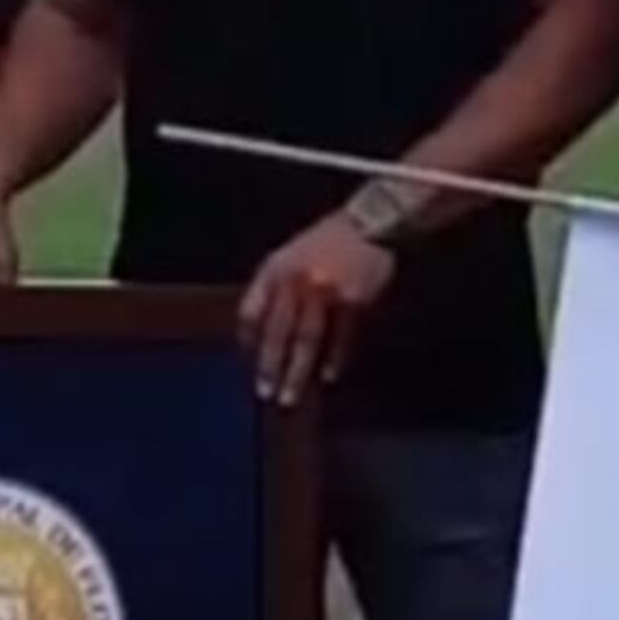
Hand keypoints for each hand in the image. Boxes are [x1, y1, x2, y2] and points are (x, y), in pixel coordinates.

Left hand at [239, 214, 395, 406]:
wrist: (370, 223)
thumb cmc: (330, 238)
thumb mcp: (291, 253)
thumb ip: (276, 286)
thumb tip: (263, 327)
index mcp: (275, 268)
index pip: (251, 310)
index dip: (248, 337)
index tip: (248, 358)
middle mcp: (294, 281)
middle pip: (276, 332)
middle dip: (268, 365)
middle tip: (263, 393)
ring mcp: (323, 292)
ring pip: (305, 340)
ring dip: (296, 372)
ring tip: (289, 397)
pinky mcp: (352, 301)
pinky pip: (341, 337)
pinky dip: (334, 359)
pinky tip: (328, 376)